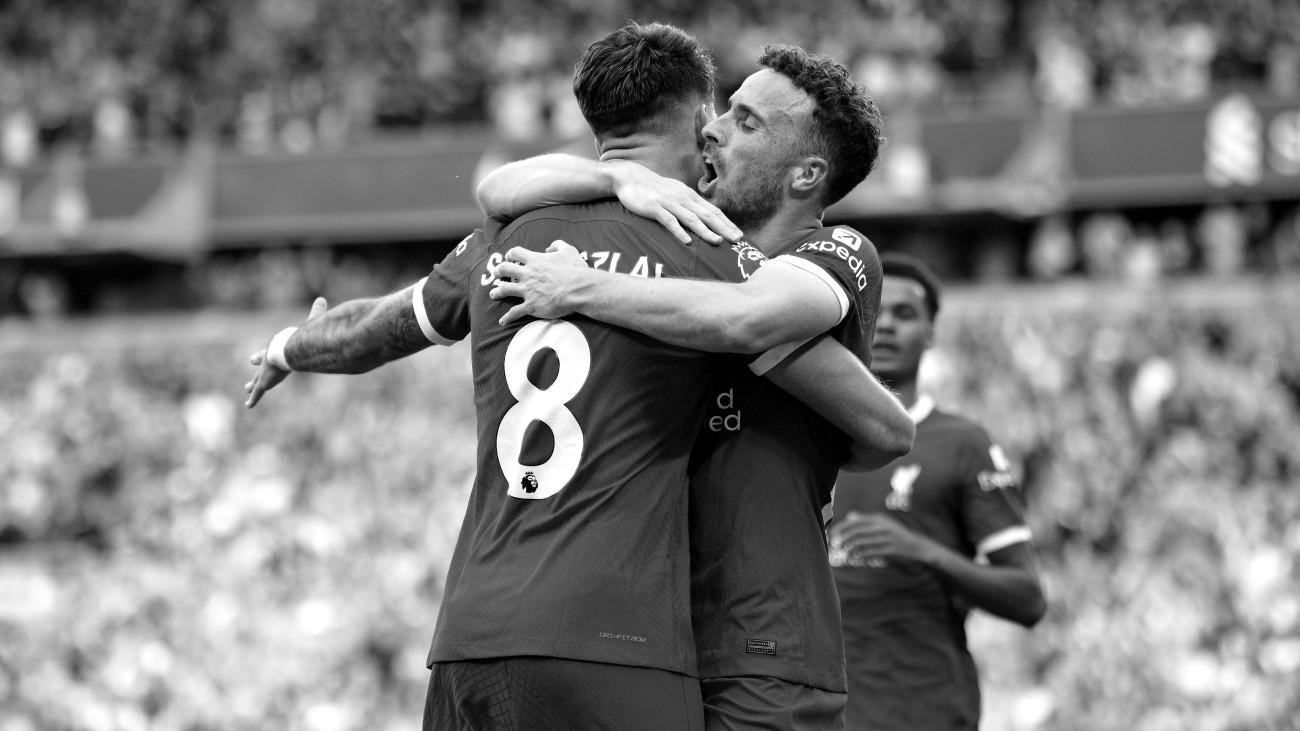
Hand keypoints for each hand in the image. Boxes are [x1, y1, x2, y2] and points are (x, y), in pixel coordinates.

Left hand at [244, 296, 327, 408]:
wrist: (287, 347)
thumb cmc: (298, 338)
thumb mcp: (308, 326)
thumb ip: (315, 314)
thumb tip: (322, 299)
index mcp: (277, 349)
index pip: (269, 352)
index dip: (264, 354)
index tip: (255, 356)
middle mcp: (269, 361)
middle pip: (262, 365)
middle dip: (258, 366)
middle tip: (251, 363)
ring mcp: (266, 372)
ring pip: (258, 380)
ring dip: (252, 385)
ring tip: (246, 389)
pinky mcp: (265, 382)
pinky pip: (258, 392)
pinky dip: (253, 399)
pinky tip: (248, 405)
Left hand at [489, 241, 591, 325]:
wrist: (578, 290)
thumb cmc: (575, 270)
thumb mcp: (569, 251)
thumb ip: (557, 245)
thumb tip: (549, 247)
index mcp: (535, 260)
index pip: (516, 253)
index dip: (510, 254)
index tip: (509, 257)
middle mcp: (528, 274)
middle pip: (505, 269)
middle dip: (498, 271)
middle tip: (496, 274)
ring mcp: (528, 291)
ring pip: (505, 290)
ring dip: (497, 292)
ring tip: (493, 294)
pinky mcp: (531, 306)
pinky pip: (515, 312)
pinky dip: (507, 317)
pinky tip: (502, 321)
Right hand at [608, 160, 741, 245]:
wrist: (630, 177)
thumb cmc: (654, 189)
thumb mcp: (675, 194)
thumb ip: (689, 205)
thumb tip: (704, 217)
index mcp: (690, 196)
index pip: (713, 211)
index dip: (727, 223)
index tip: (739, 235)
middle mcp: (683, 198)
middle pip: (707, 215)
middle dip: (724, 228)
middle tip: (737, 240)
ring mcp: (669, 202)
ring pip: (691, 218)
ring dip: (706, 230)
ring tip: (718, 242)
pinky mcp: (655, 208)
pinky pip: (669, 221)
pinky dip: (679, 231)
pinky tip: (687, 241)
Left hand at [829, 512, 929, 565]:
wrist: (915, 545)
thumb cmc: (895, 533)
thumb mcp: (882, 523)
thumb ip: (866, 520)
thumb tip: (850, 516)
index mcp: (879, 518)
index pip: (856, 521)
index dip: (842, 527)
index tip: (833, 534)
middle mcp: (883, 526)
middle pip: (858, 531)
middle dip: (844, 538)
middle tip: (836, 545)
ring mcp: (888, 537)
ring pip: (864, 542)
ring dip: (851, 547)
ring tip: (844, 551)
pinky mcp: (891, 549)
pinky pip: (873, 551)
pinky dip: (862, 554)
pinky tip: (855, 557)